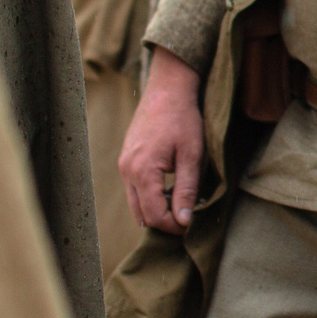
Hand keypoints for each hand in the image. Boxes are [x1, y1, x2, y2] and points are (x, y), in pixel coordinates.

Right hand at [121, 49, 206, 232]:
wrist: (167, 90)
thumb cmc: (183, 120)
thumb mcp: (192, 155)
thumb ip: (186, 190)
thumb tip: (183, 221)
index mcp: (142, 171)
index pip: (154, 216)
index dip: (174, 227)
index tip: (192, 226)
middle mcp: (127, 171)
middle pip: (141, 215)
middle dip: (163, 222)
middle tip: (187, 220)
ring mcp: (123, 165)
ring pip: (135, 204)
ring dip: (155, 210)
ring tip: (180, 205)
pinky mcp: (126, 160)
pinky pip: (134, 190)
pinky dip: (149, 197)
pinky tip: (170, 190)